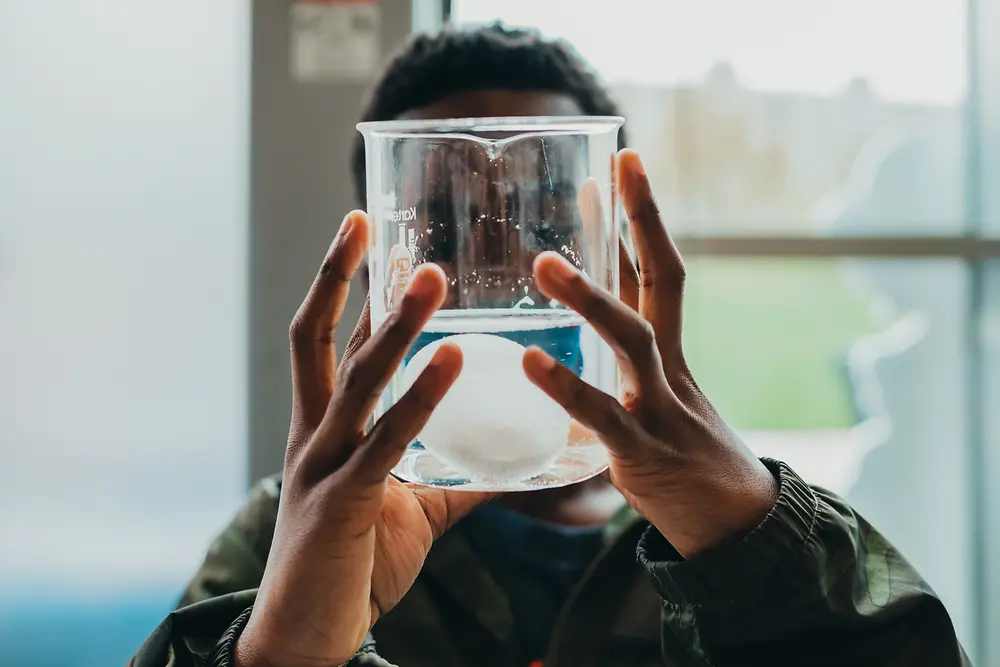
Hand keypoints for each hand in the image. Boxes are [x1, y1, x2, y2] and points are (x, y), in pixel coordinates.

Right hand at [237, 211, 493, 666]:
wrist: (308, 637)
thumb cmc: (354, 567)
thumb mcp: (411, 511)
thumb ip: (454, 481)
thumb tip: (509, 466)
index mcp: (324, 430)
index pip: (329, 342)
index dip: (346, 288)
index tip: (371, 236)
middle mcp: (314, 434)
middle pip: (319, 337)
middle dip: (342, 276)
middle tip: (368, 219)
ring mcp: (323, 464)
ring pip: (355, 376)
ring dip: (393, 322)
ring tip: (431, 275)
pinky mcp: (341, 501)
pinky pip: (385, 438)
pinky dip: (420, 396)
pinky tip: (453, 359)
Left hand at [523, 150, 777, 557]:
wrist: (736, 528)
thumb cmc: (682, 459)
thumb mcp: (654, 401)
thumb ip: (611, 372)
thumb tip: (556, 348)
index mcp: (668, 353)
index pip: (658, 270)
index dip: (643, 215)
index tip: (625, 160)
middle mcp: (668, 368)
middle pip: (661, 283)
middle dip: (640, 223)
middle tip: (610, 170)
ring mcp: (660, 407)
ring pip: (632, 339)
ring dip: (591, 298)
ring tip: (545, 264)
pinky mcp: (642, 452)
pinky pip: (601, 415)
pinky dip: (566, 387)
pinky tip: (530, 360)